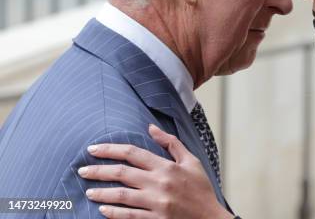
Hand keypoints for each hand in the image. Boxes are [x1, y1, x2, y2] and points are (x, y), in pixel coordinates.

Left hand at [78, 124, 233, 218]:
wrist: (210, 218)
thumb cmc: (201, 188)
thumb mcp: (191, 161)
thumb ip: (171, 143)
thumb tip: (151, 127)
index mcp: (167, 166)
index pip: (133, 153)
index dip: (110, 149)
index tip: (93, 149)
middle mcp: (159, 183)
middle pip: (122, 173)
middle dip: (98, 171)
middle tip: (82, 170)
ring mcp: (156, 203)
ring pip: (121, 196)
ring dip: (101, 193)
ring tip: (88, 191)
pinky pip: (129, 216)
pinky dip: (113, 213)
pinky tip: (102, 210)